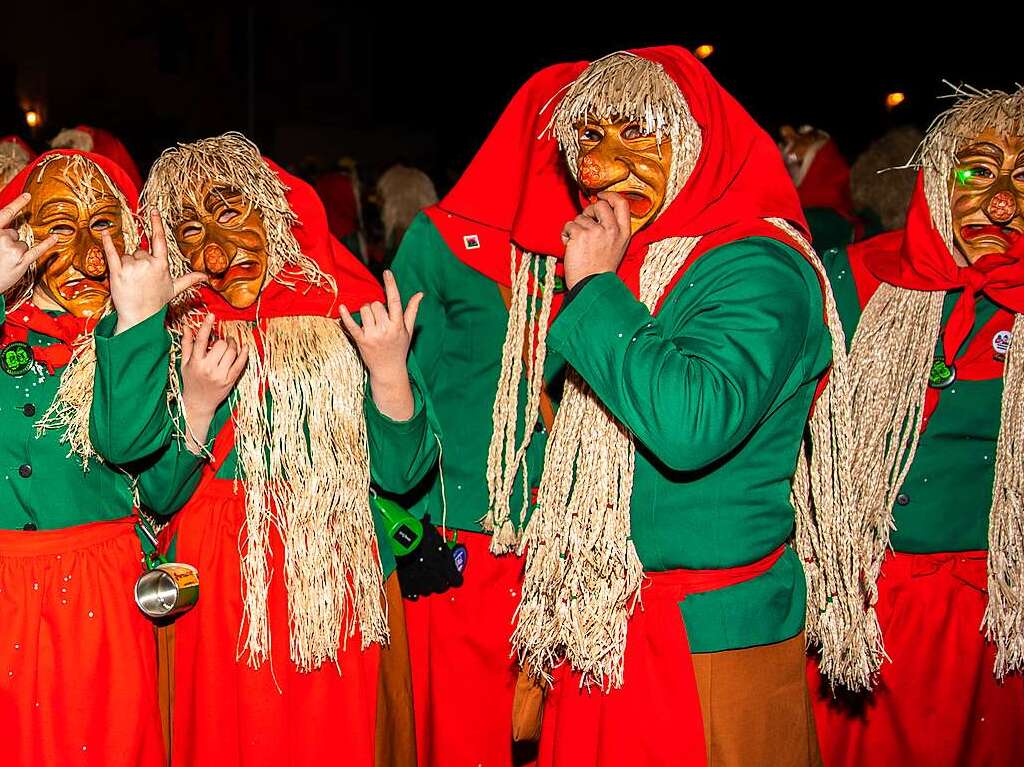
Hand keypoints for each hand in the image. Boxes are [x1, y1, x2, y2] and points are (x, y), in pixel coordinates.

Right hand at [0, 193, 57, 293]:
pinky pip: (37, 250)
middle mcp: (2, 238)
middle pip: (15, 233)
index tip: (26, 195)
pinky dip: (47, 244)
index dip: (17, 203)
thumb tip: (9, 229)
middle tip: (1, 254)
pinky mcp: (22, 262)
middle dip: (11, 242)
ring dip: (18, 252)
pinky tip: (55, 238)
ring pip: (24, 244)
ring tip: (6, 261)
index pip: (6, 213)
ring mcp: (13, 250)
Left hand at [107, 209, 207, 334]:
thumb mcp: (174, 289)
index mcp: (162, 265)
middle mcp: (148, 264)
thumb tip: (205, 277)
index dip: (156, 224)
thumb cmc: (157, 303)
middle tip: (140, 279)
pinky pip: (111, 253)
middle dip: (138, 262)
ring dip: (127, 266)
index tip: (153, 210)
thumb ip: (189, 279)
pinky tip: (105, 233)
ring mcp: (131, 268)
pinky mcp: (117, 273)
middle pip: (140, 251)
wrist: (139, 318)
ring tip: (131, 282)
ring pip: (127, 256)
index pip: (160, 240)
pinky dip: (107, 243)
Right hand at [179, 313, 247, 453]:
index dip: (206, 326)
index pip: (201, 340)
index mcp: (195, 362)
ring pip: (231, 353)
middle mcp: (208, 368)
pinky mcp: (230, 381)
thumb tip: (186, 326)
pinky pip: (240, 364)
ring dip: (233, 345)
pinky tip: (245, 347)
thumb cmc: (190, 381)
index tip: (212, 315)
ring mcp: (220, 375)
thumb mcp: (184, 363)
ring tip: (230, 343)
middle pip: (220, 345)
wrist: (198, 403)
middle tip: (222, 340)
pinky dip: (244, 354)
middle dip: (222, 340)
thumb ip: (187, 344)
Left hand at [340, 270, 422, 420]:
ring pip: (365, 310)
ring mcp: (372, 335)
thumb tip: (420, 294)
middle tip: (380, 319)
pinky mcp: (361, 341)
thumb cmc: (399, 349)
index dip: (391, 285)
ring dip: (366, 313)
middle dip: (377, 308)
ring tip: (371, 324)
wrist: (389, 371)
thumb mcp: (408, 330)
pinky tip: (342, 307)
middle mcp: (385, 329)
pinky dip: (345, 316)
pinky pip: (351, 324)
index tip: (387, 272)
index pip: (395, 301)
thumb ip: (412, 311)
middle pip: (376, 304)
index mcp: (398, 325)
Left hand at [560, 191, 631, 289]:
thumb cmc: (601, 268)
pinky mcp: (580, 235)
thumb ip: (612, 228)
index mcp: (623, 232)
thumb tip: (598, 208)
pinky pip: (568, 226)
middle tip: (585, 223)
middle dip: (589, 211)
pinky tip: (570, 247)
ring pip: (580, 217)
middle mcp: (612, 230)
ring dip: (575, 228)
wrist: (591, 285)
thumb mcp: (617, 246)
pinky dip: (566, 235)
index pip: (622, 203)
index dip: (610, 195)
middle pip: (600, 205)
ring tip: (578, 244)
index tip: (601, 196)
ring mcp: (596, 232)